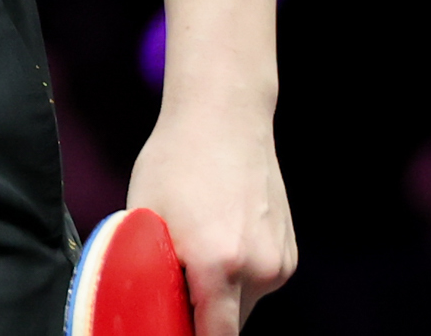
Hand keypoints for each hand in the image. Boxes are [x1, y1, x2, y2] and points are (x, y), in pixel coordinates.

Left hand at [128, 108, 296, 330]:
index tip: (169, 321)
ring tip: (198, 251)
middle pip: (227, 326)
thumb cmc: (176, 160)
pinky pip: (258, 285)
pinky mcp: (289, 254)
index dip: (185, 335)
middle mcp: (258, 269)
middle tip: (174, 284)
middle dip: (199, 316)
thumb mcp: (142, 217)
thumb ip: (146, 273)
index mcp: (219, 264)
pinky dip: (239, 278)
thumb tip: (143, 308)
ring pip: (243, 307)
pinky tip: (222, 239)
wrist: (225, 116)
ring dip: (220, 297)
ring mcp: (279, 263)